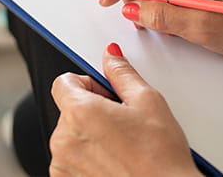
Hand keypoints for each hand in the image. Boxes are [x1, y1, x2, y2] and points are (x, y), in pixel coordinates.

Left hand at [50, 43, 200, 176]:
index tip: (106, 94)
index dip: (88, 84)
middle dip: (92, 112)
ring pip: (71, 137)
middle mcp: (63, 140)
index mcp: (79, 112)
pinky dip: (87, 160)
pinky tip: (114, 163)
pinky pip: (71, 162)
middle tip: (123, 124)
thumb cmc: (160, 159)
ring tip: (121, 146)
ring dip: (90, 137)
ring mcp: (63, 165)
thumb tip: (111, 56)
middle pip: (69, 110)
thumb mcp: (147, 101)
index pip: (64, 82)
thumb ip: (122, 72)